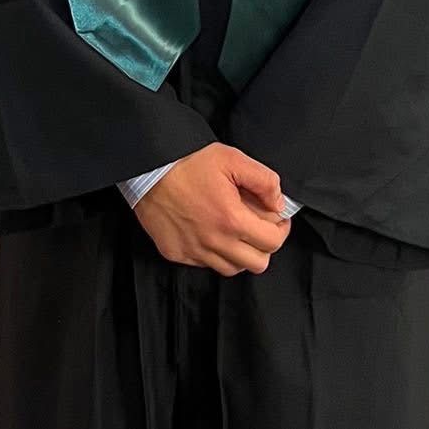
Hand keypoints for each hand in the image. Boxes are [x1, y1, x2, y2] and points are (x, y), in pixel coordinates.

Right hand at [134, 144, 291, 276]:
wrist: (148, 167)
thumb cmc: (188, 161)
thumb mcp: (233, 159)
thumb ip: (264, 181)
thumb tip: (279, 203)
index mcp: (231, 220)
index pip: (273, 242)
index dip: (281, 229)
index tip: (276, 219)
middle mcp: (213, 242)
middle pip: (257, 263)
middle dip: (264, 245)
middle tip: (259, 226)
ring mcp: (193, 251)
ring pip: (232, 269)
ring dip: (240, 253)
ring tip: (235, 230)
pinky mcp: (176, 253)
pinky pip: (205, 264)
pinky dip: (214, 254)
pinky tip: (210, 232)